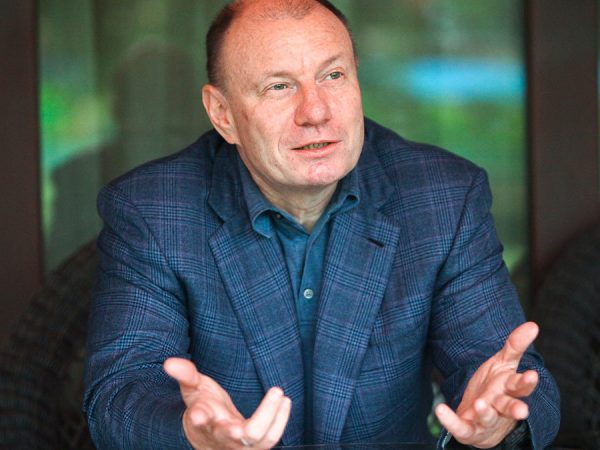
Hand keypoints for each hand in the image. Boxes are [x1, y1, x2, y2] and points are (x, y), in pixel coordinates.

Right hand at [164, 358, 290, 449]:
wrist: (210, 438)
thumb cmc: (204, 408)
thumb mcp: (193, 390)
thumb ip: (185, 375)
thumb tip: (169, 362)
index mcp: (203, 420)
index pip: (198, 420)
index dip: (199, 416)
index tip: (199, 414)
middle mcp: (220, 435)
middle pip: (233, 435)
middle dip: (251, 424)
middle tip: (269, 396)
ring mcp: (238, 443)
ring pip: (257, 438)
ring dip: (272, 417)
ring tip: (280, 393)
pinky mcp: (254, 446)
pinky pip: (270, 440)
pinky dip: (280, 421)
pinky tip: (285, 401)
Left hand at [434, 321, 539, 448]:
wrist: (479, 417)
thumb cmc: (494, 387)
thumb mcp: (502, 365)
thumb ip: (515, 346)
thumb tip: (533, 325)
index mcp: (510, 391)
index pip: (520, 386)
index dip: (526, 382)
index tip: (532, 375)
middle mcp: (501, 407)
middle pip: (510, 407)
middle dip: (515, 408)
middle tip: (522, 410)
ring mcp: (485, 421)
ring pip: (488, 418)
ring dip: (485, 412)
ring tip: (480, 404)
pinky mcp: (469, 430)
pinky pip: (460, 427)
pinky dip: (450, 421)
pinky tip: (440, 410)